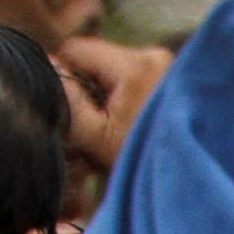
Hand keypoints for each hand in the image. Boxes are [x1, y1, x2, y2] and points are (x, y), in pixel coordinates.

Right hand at [57, 35, 168, 168]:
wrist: (189, 184)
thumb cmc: (140, 160)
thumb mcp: (95, 137)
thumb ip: (66, 100)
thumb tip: (45, 65)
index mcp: (135, 64)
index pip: (76, 49)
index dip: (61, 75)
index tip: (68, 108)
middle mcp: (154, 54)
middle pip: (95, 59)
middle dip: (85, 88)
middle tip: (92, 126)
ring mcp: (166, 64)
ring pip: (111, 69)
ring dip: (103, 94)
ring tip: (111, 128)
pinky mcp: (171, 76)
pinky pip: (130, 77)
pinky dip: (122, 97)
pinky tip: (128, 123)